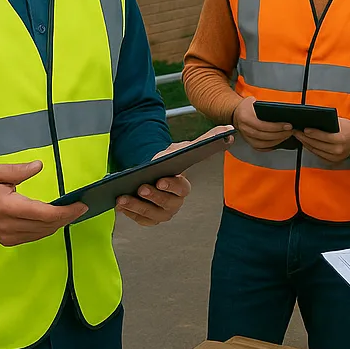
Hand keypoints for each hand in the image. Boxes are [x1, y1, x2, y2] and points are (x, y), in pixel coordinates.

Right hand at [0, 161, 86, 246]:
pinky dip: (48, 228)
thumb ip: (18, 170)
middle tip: (81, 207)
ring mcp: (9, 236)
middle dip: (67, 217)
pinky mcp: (9, 241)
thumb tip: (38, 166)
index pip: (44, 214)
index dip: (66, 212)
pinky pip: (35, 236)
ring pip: (43, 233)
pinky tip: (56, 219)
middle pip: (47, 226)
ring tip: (72, 211)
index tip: (81, 205)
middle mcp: (9, 226)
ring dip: (59, 223)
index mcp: (7, 208)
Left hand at [116, 126, 232, 226]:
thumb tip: (229, 129)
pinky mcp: (148, 219)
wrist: (150, 174)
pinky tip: (120, 205)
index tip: (161, 180)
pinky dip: (129, 213)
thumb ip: (205, 141)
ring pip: (150, 214)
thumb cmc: (167, 163)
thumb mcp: (182, 149)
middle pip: (165, 205)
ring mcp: (161, 214)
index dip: (171, 186)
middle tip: (140, 188)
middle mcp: (174, 204)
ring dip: (136, 206)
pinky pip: (139, 219)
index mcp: (183, 188)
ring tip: (122, 198)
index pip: (181, 189)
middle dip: (152, 197)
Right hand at [232, 96, 293, 151]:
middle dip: (279, 134)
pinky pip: (260, 148)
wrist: (236, 112)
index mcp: (245, 117)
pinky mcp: (248, 141)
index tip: (288, 126)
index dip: (276, 127)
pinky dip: (270, 146)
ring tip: (286, 136)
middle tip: (290, 131)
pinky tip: (278, 142)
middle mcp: (244, 128)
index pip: (262, 125)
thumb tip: (282, 111)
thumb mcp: (254, 101)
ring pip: (262, 144)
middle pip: (264, 136)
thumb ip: (265, 106)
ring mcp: (245, 136)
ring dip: (276, 141)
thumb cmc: (247, 106)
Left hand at [294, 118, 349, 163]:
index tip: (303, 129)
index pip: (323, 137)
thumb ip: (327, 122)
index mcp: (341, 139)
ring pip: (315, 151)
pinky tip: (305, 143)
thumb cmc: (347, 129)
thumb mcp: (339, 122)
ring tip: (298, 136)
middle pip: (317, 145)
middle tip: (296, 131)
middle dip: (305, 138)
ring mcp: (335, 158)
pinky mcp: (331, 161)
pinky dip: (310, 149)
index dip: (312, 133)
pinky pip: (317, 155)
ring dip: (305, 143)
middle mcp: (338, 150)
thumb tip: (311, 120)